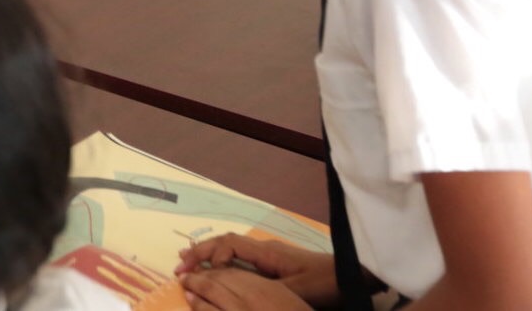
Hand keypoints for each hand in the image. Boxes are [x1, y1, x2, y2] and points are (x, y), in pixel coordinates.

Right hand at [177, 235, 338, 305]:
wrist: (352, 275)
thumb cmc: (325, 284)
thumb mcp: (295, 290)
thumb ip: (265, 287)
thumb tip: (235, 287)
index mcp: (266, 252)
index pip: (229, 244)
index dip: (210, 255)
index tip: (201, 272)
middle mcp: (263, 248)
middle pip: (224, 241)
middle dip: (200, 252)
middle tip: (179, 267)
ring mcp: (268, 254)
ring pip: (231, 246)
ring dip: (208, 253)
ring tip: (187, 261)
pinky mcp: (274, 262)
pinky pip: (240, 255)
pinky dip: (222, 259)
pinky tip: (216, 268)